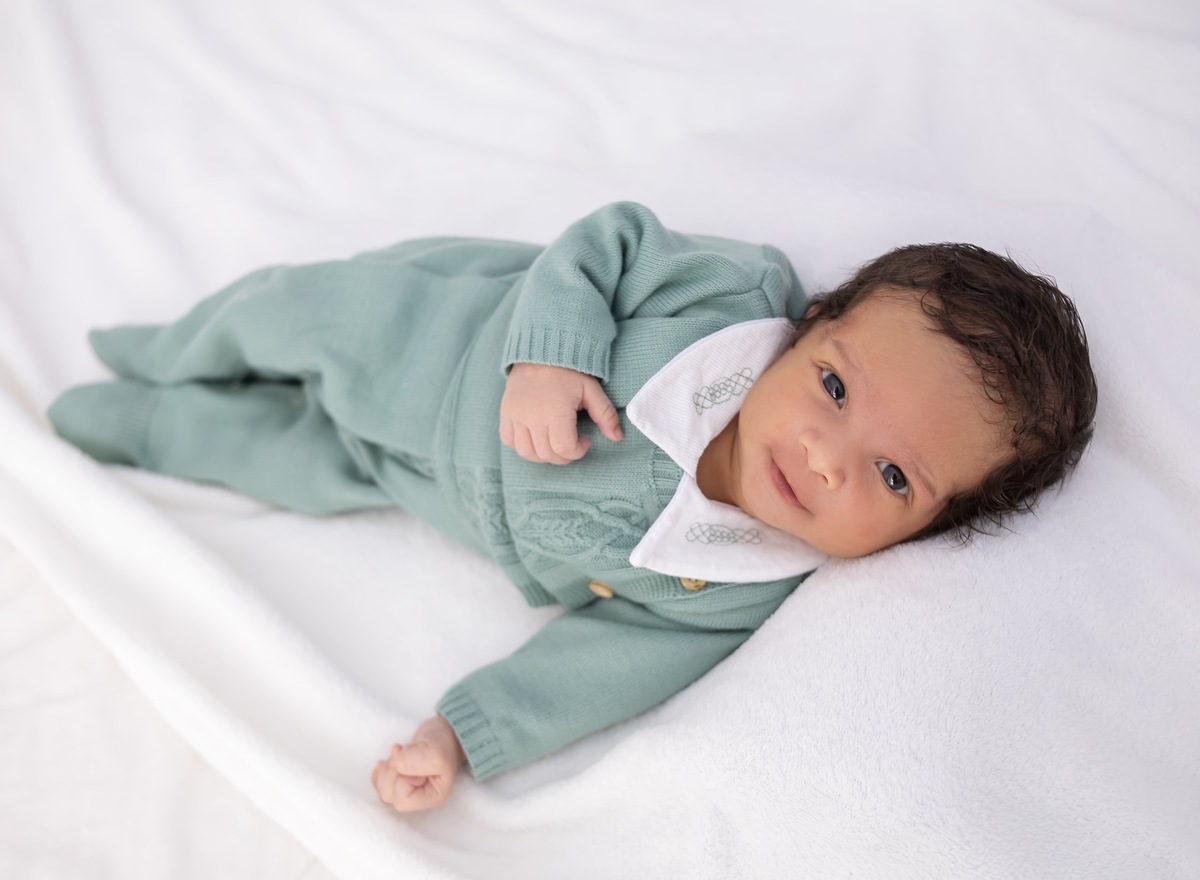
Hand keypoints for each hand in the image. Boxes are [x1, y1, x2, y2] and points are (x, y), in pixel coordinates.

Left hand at [372, 716, 465, 812]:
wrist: (444, 732)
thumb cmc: (443, 743)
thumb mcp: (434, 752)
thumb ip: (414, 761)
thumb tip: (395, 765)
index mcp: (432, 797)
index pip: (403, 799)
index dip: (402, 778)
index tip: (414, 759)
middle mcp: (418, 798)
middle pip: (389, 795)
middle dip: (391, 771)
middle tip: (402, 753)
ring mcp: (408, 789)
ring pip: (382, 789)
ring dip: (386, 768)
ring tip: (399, 753)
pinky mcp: (399, 780)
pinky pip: (378, 783)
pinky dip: (379, 770)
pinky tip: (387, 760)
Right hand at [500, 363, 622, 463]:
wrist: (541, 351)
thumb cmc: (569, 371)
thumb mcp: (591, 390)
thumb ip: (606, 415)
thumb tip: (618, 437)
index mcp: (555, 411)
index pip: (563, 449)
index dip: (578, 452)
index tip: (585, 441)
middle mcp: (532, 416)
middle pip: (546, 454)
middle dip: (564, 456)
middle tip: (573, 443)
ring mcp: (516, 415)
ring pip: (527, 452)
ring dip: (544, 455)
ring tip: (555, 442)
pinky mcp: (506, 412)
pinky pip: (508, 440)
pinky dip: (522, 445)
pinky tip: (536, 437)